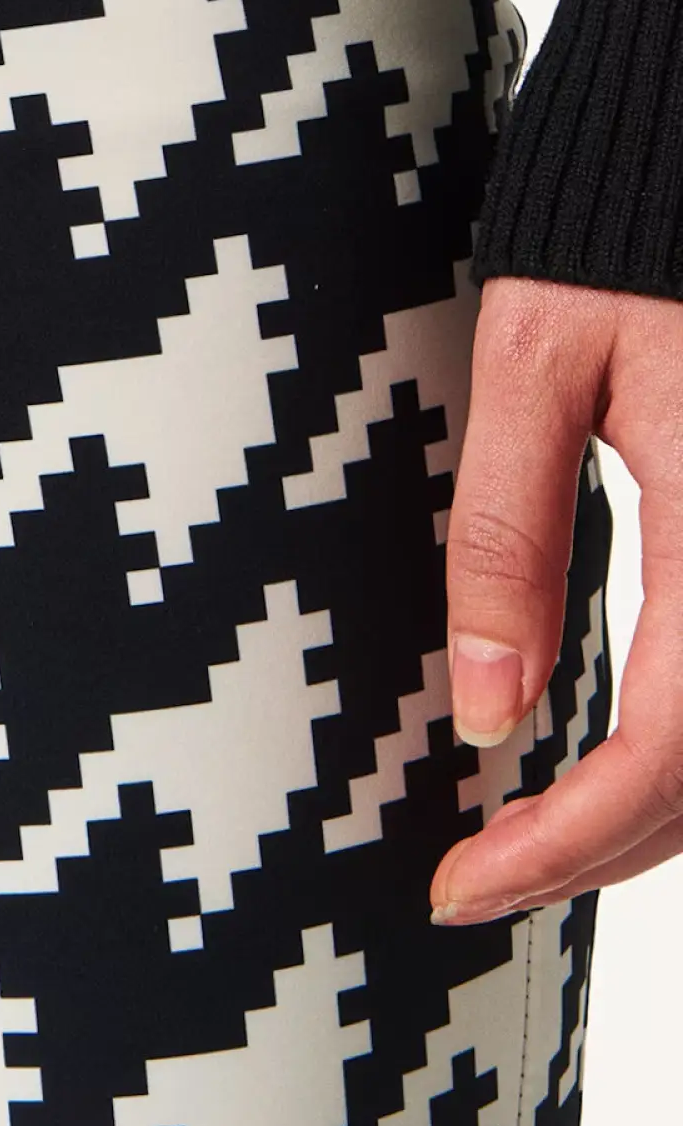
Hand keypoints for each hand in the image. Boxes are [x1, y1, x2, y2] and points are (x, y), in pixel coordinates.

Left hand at [432, 274, 682, 922]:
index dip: (570, 842)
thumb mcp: (534, 362)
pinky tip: (610, 755)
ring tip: (534, 835)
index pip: (670, 748)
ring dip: (655, 811)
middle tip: (480, 876)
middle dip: (604, 850)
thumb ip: (509, 530)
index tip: (463, 884)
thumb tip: (488, 712)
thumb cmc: (622, 241)